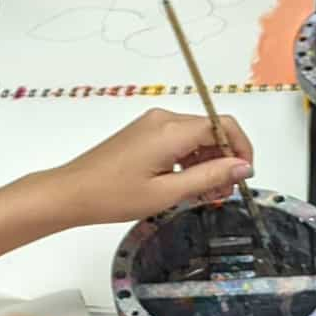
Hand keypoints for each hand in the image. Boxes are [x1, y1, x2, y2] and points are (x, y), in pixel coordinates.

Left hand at [39, 109, 252, 226]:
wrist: (71, 192)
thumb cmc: (112, 195)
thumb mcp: (168, 192)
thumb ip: (210, 177)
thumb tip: (243, 166)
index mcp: (171, 129)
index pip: (223, 126)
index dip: (241, 149)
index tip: (243, 176)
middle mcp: (163, 119)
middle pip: (211, 131)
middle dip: (224, 160)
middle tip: (222, 194)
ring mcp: (151, 125)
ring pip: (196, 137)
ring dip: (207, 162)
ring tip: (204, 195)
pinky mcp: (143, 133)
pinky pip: (178, 141)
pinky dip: (189, 160)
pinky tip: (186, 185)